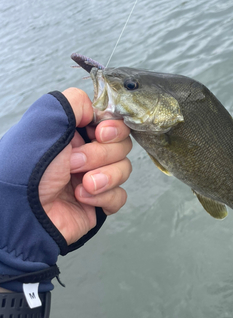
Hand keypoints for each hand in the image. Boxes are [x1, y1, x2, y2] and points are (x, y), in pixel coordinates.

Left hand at [38, 88, 131, 245]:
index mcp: (73, 132)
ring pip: (124, 168)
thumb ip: (74, 102)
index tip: (100, 134)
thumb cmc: (29, 169)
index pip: (111, 121)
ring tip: (81, 185)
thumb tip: (97, 109)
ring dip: (105, 176)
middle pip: (121, 144)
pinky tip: (83, 199)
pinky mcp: (99, 202)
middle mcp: (85, 152)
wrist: (23, 215)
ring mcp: (94, 177)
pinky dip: (105, 197)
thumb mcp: (46, 123)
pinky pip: (120, 195)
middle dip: (101, 155)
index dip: (112, 128)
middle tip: (74, 163)